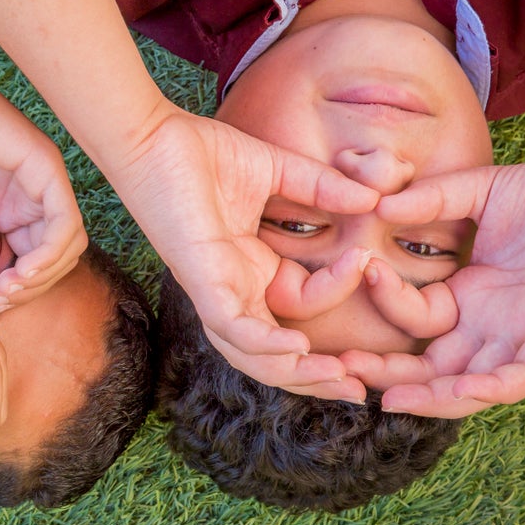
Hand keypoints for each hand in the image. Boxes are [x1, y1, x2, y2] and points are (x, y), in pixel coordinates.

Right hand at [0, 72, 85, 312]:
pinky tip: (20, 270)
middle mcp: (33, 202)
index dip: (13, 292)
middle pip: (54, 261)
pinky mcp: (49, 171)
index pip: (30, 264)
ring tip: (6, 288)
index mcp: (9, 214)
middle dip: (29, 290)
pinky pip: (67, 224)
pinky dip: (49, 255)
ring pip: (68, 248)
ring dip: (42, 278)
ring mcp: (44, 187)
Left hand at [109, 107, 379, 399]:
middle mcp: (231, 288)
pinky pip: (230, 326)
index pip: (301, 302)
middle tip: (357, 389)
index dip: (337, 289)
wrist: (153, 135)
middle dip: (315, 375)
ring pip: (251, 354)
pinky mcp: (197, 279)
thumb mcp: (277, 171)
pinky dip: (262, 344)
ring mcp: (213, 288)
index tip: (363, 259)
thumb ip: (322, 188)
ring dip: (295, 373)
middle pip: (273, 352)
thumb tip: (372, 198)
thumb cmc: (202, 152)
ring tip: (336, 379)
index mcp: (247, 267)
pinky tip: (296, 348)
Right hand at [344, 148, 524, 417]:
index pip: (414, 317)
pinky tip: (462, 390)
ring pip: (469, 386)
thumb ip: (430, 200)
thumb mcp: (477, 192)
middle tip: (342, 372)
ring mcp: (520, 334)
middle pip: (430, 368)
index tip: (362, 268)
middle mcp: (489, 325)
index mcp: (469, 296)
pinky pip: (520, 376)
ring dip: (431, 397)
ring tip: (389, 399)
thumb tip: (376, 205)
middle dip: (387, 376)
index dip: (385, 301)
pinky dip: (491, 389)